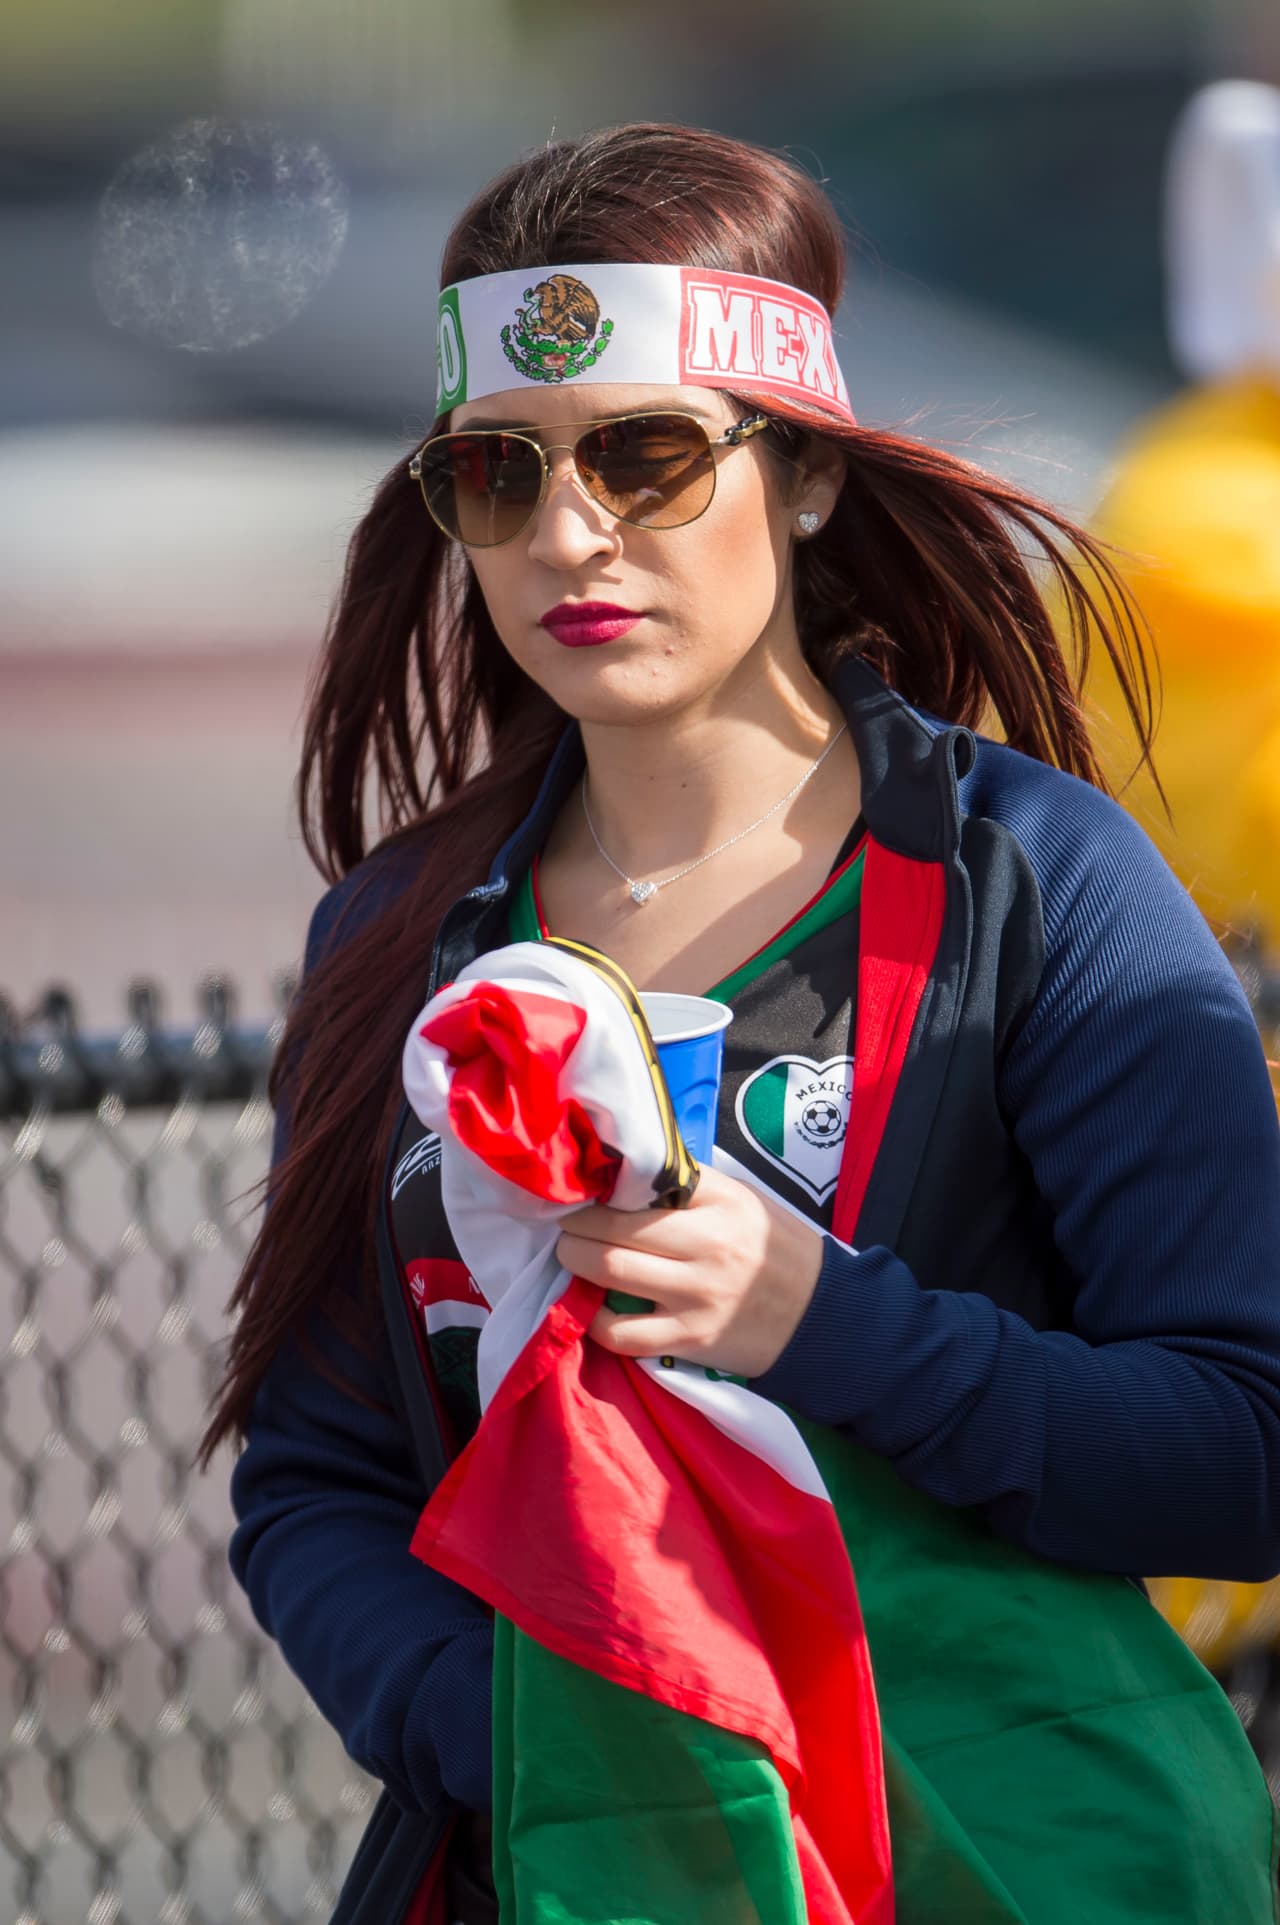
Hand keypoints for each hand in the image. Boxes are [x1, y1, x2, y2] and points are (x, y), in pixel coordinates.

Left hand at [554, 1165, 824, 1378]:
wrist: (822, 1316)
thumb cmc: (776, 1249)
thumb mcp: (743, 1200)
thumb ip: (690, 1186)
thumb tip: (626, 1173)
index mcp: (720, 1206)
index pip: (644, 1184)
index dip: (601, 1186)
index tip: (582, 1187)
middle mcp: (707, 1248)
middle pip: (614, 1229)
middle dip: (575, 1224)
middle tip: (564, 1222)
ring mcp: (696, 1298)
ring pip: (609, 1272)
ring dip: (574, 1261)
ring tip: (571, 1254)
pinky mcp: (689, 1341)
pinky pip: (622, 1333)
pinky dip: (594, 1318)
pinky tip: (592, 1304)